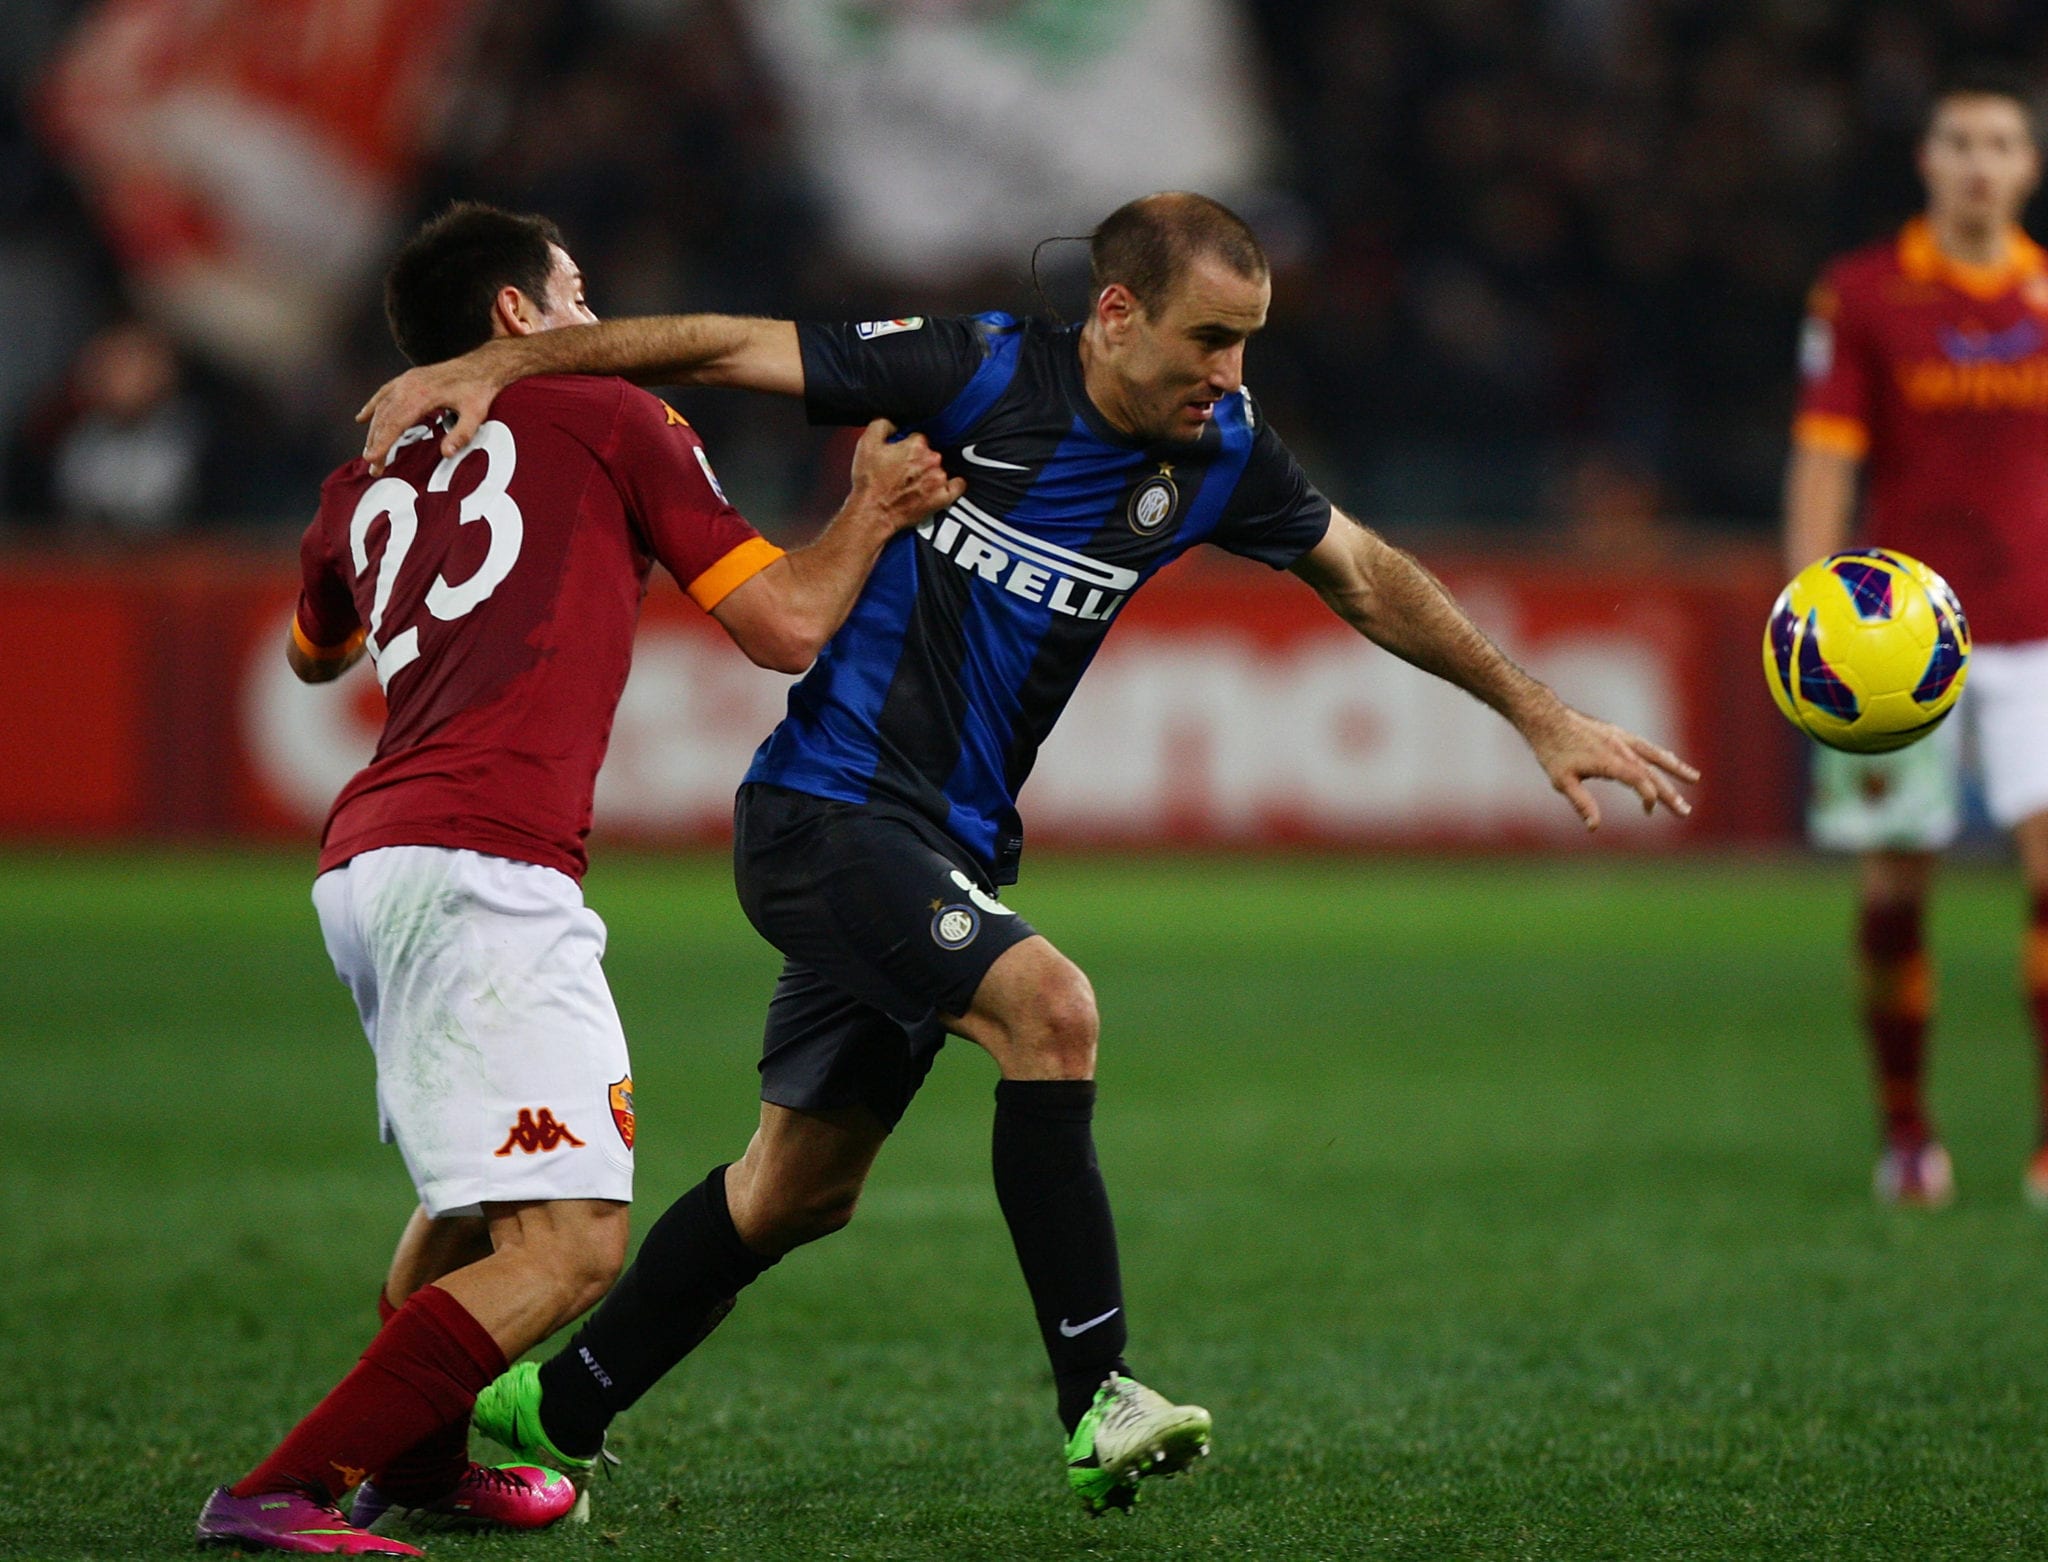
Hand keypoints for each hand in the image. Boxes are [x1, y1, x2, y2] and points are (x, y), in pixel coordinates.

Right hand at [356, 341, 516, 472]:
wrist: (482, 365)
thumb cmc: (479, 390)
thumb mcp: (477, 414)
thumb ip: (462, 434)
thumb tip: (446, 454)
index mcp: (422, 394)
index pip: (395, 423)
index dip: (382, 442)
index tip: (372, 459)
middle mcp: (408, 385)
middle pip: (385, 418)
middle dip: (376, 444)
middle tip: (374, 469)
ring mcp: (406, 380)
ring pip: (381, 407)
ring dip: (373, 431)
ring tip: (370, 453)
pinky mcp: (408, 378)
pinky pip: (383, 394)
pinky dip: (372, 407)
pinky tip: (362, 419)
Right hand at [848, 420, 965, 529]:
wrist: (873, 512)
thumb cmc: (870, 482)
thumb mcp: (866, 443)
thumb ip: (882, 424)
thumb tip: (894, 424)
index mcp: (916, 445)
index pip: (918, 438)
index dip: (907, 446)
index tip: (900, 455)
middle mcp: (932, 459)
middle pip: (930, 453)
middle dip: (918, 460)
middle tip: (903, 471)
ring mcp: (939, 479)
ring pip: (939, 469)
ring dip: (930, 473)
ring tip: (913, 483)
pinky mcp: (943, 497)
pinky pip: (957, 486)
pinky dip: (952, 484)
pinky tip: (942, 486)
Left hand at [1515, 697, 1698, 830]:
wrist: (1546, 717)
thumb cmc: (1552, 750)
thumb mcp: (1562, 780)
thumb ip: (1581, 803)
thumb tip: (1594, 827)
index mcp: (1610, 760)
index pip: (1640, 780)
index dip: (1649, 797)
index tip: (1649, 811)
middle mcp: (1621, 747)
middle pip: (1652, 772)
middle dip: (1670, 793)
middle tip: (1685, 811)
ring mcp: (1621, 738)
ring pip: (1654, 754)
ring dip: (1675, 768)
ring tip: (1694, 779)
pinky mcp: (1617, 733)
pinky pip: (1645, 746)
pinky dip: (1660, 755)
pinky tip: (1668, 761)